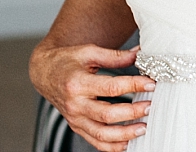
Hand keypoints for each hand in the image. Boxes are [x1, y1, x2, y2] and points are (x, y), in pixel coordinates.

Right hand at [29, 41, 156, 151]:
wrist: (45, 73)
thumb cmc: (67, 61)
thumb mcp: (89, 52)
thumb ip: (115, 56)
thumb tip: (140, 54)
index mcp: (78, 83)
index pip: (110, 88)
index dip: (133, 85)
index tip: (151, 83)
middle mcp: (75, 104)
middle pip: (107, 115)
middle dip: (132, 113)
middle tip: (150, 106)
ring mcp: (75, 119)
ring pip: (101, 134)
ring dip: (124, 134)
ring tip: (143, 128)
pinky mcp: (76, 126)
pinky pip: (95, 142)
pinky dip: (112, 146)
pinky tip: (128, 143)